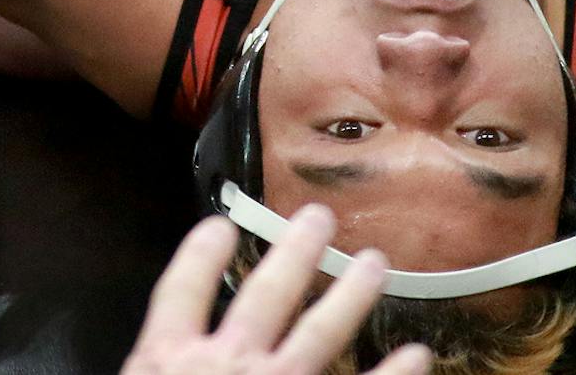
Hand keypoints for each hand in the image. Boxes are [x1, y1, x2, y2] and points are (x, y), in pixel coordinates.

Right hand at [121, 208, 431, 374]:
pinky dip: (395, 374)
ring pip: (320, 331)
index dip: (200, 253)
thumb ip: (157, 372)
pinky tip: (418, 355)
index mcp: (167, 361)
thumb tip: (158, 365)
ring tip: (375, 263)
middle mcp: (225, 364)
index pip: (183, 289)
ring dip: (351, 294)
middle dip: (294, 251)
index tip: (220, 225)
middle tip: (319, 217)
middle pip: (263, 293)